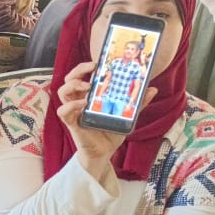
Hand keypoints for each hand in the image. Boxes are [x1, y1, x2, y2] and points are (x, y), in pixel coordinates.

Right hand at [56, 60, 155, 180]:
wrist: (105, 152)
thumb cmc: (111, 132)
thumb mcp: (127, 115)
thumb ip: (137, 103)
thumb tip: (152, 89)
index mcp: (89, 95)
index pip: (82, 75)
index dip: (86, 67)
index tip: (99, 62)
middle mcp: (79, 101)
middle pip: (69, 79)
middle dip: (78, 70)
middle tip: (93, 67)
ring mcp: (74, 111)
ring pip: (62, 91)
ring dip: (73, 85)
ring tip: (88, 86)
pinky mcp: (72, 123)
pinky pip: (63, 111)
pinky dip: (71, 105)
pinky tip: (83, 104)